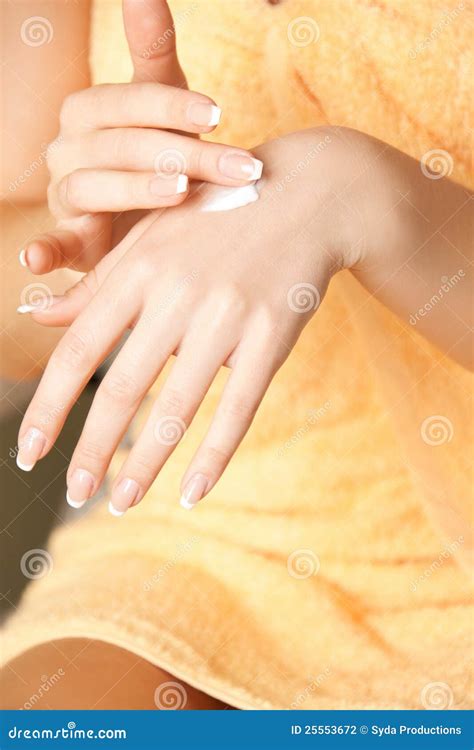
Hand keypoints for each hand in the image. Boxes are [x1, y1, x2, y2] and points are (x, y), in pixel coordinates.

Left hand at [17, 128, 361, 512]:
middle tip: (74, 494)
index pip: (78, 351)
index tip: (27, 452)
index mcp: (138, 269)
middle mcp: (177, 294)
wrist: (307, 193)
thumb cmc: (217, 219)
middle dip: (92, 449)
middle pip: (122, 387)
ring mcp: (227, 316)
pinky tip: (192, 492)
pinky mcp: (273, 335)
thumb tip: (38, 314)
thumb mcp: (150, 238)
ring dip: (145, 463)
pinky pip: (239, 408)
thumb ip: (95, 282)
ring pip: (178, 406)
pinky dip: (214, 456)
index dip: (48, 407)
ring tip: (123, 502)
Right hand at [20, 0, 261, 274]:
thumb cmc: (155, 150)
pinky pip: (51, 243)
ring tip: (181, 194)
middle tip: (236, 167)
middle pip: (118, 144)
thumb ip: (151, 49)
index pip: (126, 102)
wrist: (141, 211)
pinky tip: (37, 259)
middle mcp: (68, 149)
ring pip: (91, 186)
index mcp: (88, 111)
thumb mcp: (159, 100)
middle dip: (179, 153)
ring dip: (136, 189)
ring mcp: (65, 194)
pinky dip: (43, 250)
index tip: (219, 115)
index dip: (171, 106)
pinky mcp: (69, 238)